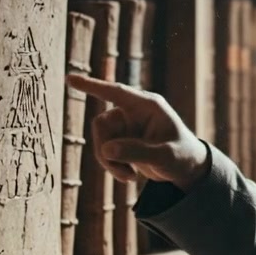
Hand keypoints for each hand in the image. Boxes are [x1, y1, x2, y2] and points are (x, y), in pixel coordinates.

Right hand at [64, 73, 210, 191]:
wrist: (186, 167)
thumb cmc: (182, 156)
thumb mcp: (164, 157)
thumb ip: (137, 152)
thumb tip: (107, 150)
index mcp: (148, 105)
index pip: (116, 92)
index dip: (92, 86)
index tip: (70, 78)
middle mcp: (134, 111)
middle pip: (101, 124)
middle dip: (106, 150)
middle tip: (122, 171)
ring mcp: (127, 124)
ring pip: (101, 139)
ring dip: (109, 161)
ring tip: (130, 176)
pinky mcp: (122, 138)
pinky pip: (104, 150)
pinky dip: (112, 165)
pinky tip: (130, 175)